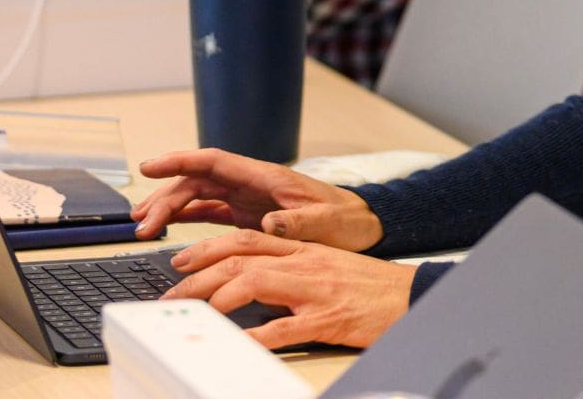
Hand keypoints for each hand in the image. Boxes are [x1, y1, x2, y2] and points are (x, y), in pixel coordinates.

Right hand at [132, 148, 383, 249]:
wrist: (359, 226)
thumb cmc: (345, 220)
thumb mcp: (325, 222)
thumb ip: (298, 221)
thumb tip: (269, 222)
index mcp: (265, 176)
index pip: (214, 161)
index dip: (179, 160)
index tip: (149, 166)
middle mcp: (250, 183)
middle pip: (197, 181)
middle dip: (165, 196)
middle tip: (140, 222)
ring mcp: (246, 198)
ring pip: (197, 195)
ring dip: (169, 209)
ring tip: (143, 227)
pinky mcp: (246, 215)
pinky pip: (209, 211)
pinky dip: (185, 218)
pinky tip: (166, 229)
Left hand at [161, 230, 412, 348]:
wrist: (411, 296)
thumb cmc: (370, 286)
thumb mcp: (327, 267)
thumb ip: (290, 270)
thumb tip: (248, 284)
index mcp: (303, 250)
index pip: (247, 239)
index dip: (208, 249)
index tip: (180, 261)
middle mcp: (304, 264)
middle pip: (240, 259)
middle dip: (198, 275)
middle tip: (172, 295)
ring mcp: (314, 291)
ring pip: (253, 283)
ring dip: (217, 299)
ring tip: (195, 315)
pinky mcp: (326, 320)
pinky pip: (284, 328)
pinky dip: (255, 336)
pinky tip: (237, 343)